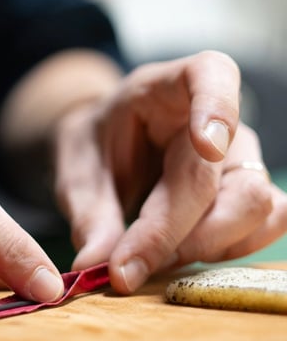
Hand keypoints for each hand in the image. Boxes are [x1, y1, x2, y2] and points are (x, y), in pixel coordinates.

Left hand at [54, 50, 286, 291]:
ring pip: (256, 208)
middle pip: (231, 176)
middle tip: (127, 265)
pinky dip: (224, 253)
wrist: (109, 149)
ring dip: (205, 246)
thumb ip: (88, 213)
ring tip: (152, 259)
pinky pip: (263, 227)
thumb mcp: (77, 168)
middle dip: (180, 231)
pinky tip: (181, 257)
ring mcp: (242, 159)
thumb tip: (95, 266)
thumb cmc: (98, 146)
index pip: (211, 75)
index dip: (218, 108)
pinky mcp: (250, 195)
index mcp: (169, 87)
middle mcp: (219, 120)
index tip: (207, 145)